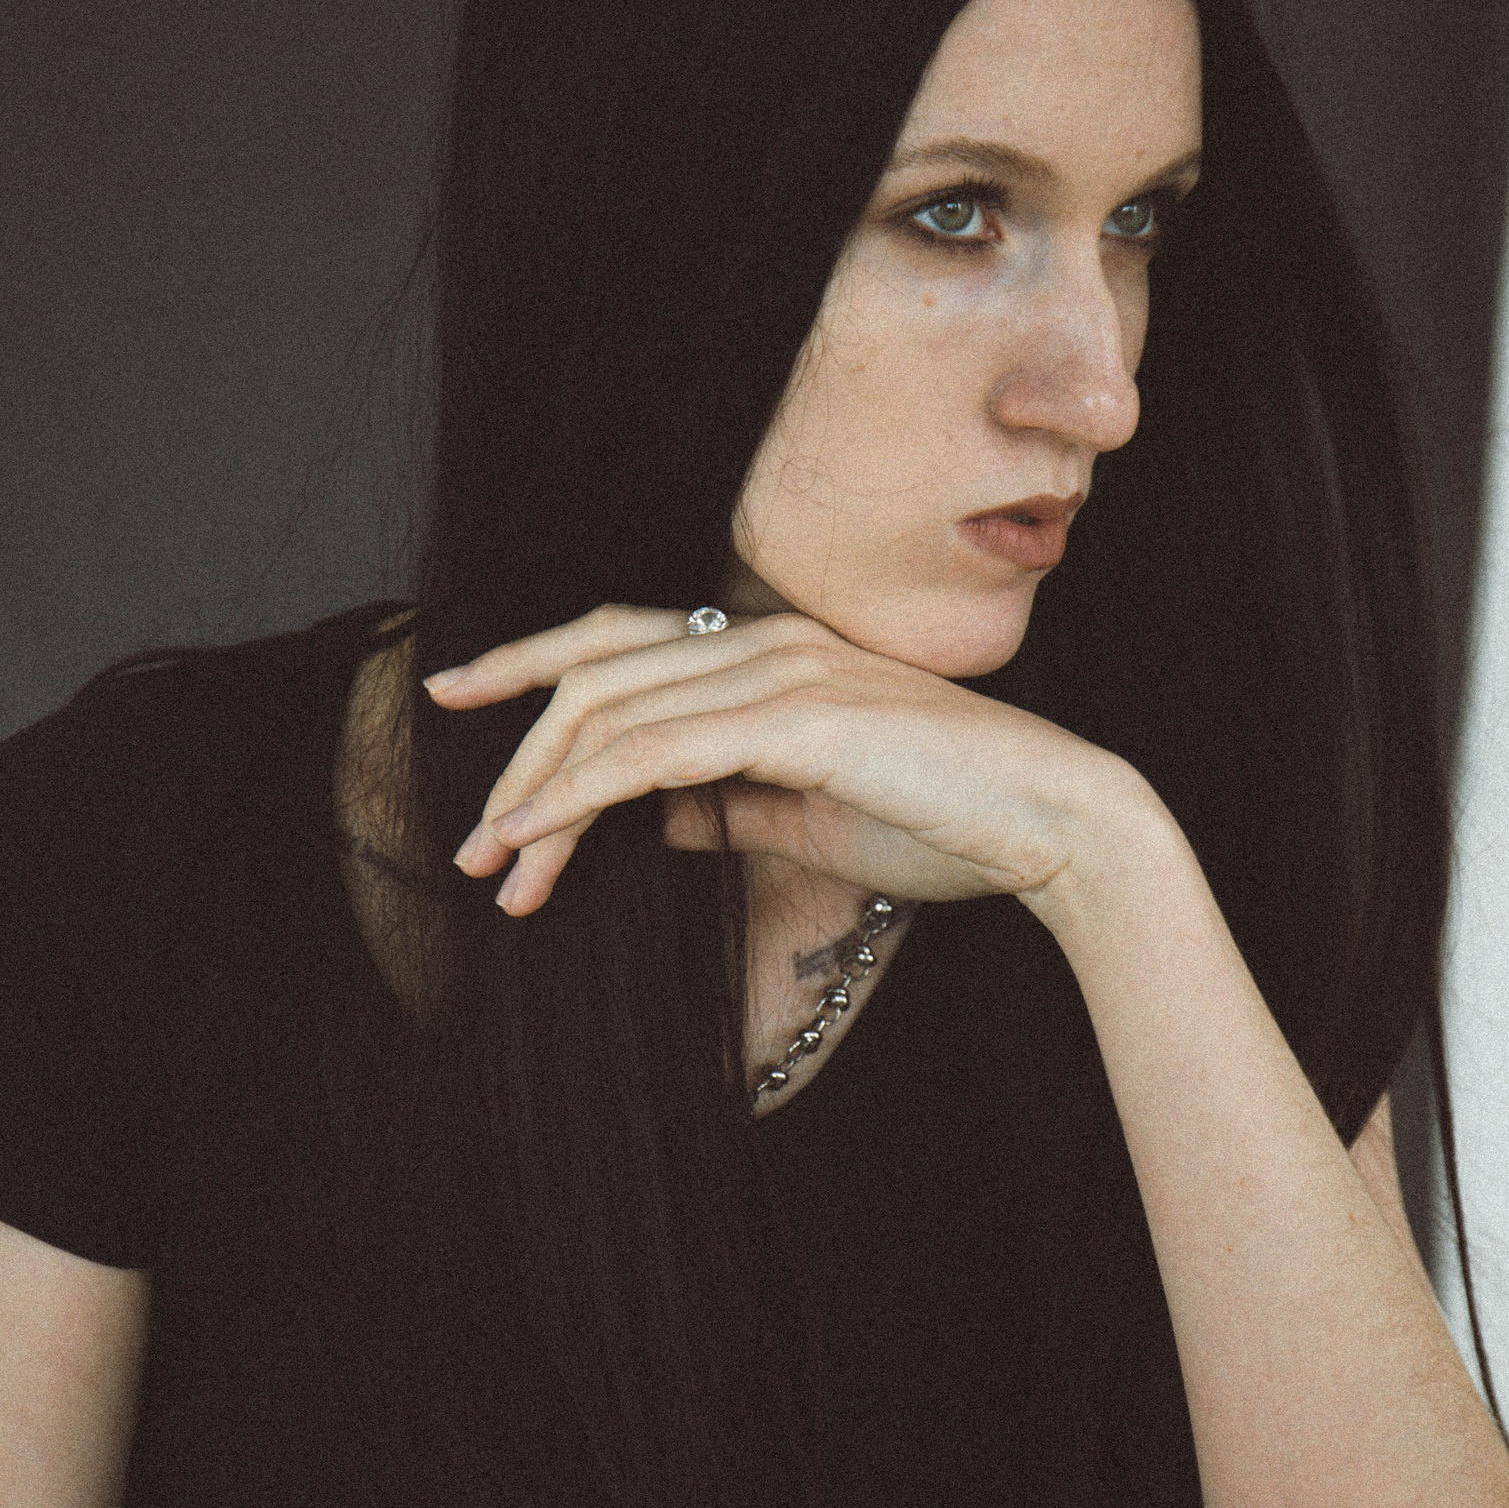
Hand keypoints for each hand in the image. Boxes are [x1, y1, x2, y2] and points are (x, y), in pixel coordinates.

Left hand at [424, 602, 1132, 917]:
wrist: (1054, 823)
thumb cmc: (948, 820)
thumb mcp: (809, 812)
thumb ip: (727, 801)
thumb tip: (648, 815)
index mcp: (773, 647)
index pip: (622, 638)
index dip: (529, 661)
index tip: (454, 695)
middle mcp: (767, 638)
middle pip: (595, 670)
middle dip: (514, 750)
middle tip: (468, 840)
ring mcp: (781, 671)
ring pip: (613, 715)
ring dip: (537, 795)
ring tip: (492, 870)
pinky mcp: (794, 721)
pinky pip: (653, 753)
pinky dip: (580, 796)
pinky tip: (538, 838)